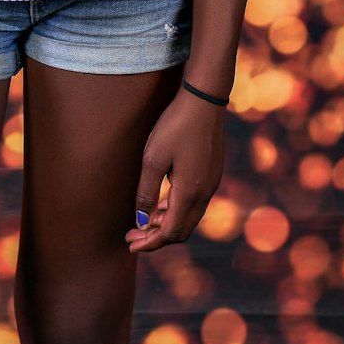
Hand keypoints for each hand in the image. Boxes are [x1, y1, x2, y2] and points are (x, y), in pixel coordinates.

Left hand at [124, 87, 226, 252]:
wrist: (205, 100)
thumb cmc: (176, 126)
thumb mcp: (153, 158)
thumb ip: (147, 192)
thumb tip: (142, 221)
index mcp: (190, 193)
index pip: (170, 233)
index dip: (149, 242)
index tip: (130, 243)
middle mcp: (205, 194)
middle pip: (181, 230)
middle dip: (157, 237)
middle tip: (133, 234)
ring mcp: (211, 184)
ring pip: (189, 217)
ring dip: (167, 223)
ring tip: (144, 220)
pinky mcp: (212, 173)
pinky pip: (195, 203)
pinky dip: (177, 210)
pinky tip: (162, 202)